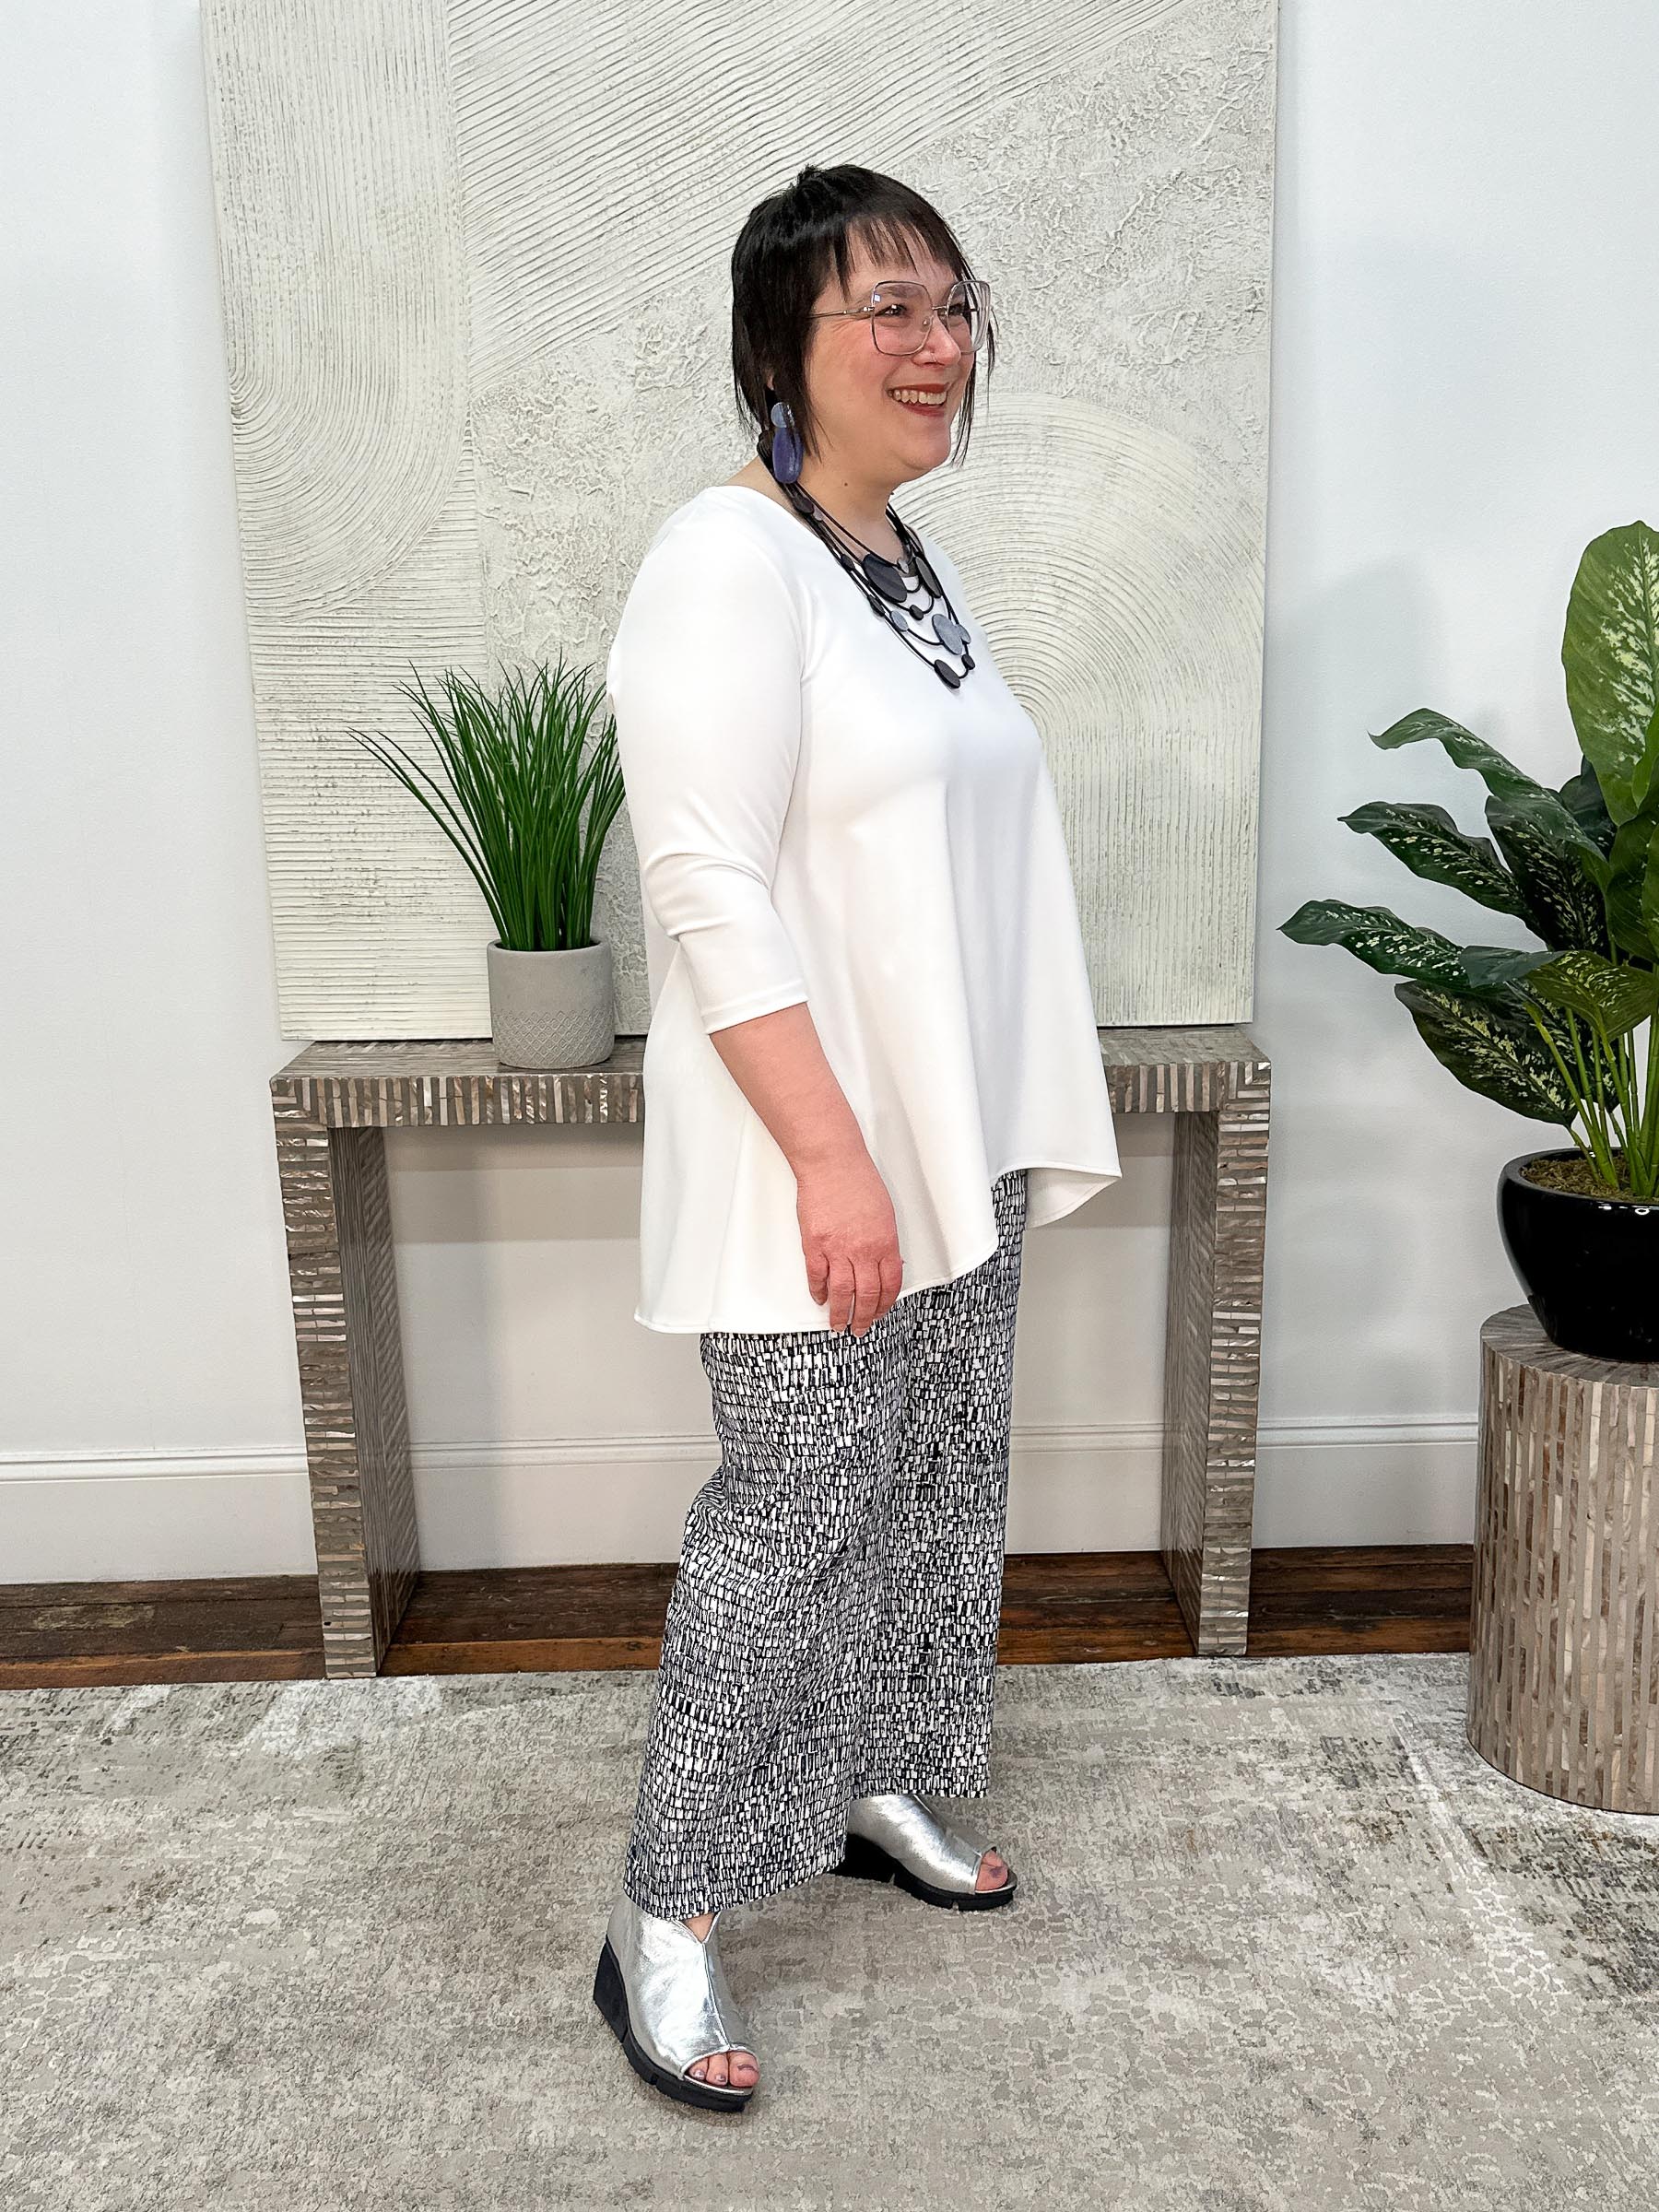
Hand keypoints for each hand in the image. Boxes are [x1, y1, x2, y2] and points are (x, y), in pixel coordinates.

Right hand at [794, 1150, 902, 1334]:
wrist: (832, 1164)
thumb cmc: (859, 1181)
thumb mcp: (885, 1213)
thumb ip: (885, 1241)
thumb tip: (885, 1263)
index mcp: (885, 1242)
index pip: (889, 1284)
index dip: (884, 1304)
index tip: (879, 1313)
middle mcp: (862, 1250)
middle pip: (866, 1294)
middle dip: (863, 1317)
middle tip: (859, 1328)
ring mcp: (837, 1249)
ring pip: (841, 1292)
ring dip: (840, 1313)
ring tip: (837, 1324)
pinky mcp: (814, 1244)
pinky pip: (817, 1276)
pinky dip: (818, 1291)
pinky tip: (820, 1298)